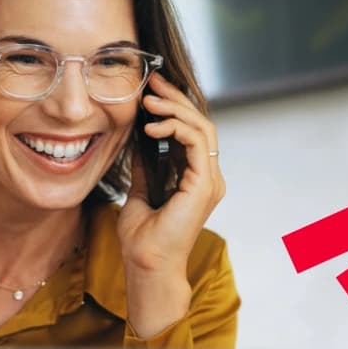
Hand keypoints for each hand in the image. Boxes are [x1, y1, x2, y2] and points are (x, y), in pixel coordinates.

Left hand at [118, 72, 225, 336]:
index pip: (193, 132)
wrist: (146, 264)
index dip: (173, 108)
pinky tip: (153, 127)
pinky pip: (197, 143)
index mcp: (197, 179)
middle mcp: (208, 178)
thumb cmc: (143, 239)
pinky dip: (176, 128)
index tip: (150, 91)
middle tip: (152, 83)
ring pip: (202, 128)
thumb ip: (145, 168)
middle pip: (200, 124)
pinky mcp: (203, 185)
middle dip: (176, 100)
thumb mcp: (140, 193)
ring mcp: (209, 181)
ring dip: (175, 110)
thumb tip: (138, 143)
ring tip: (149, 102)